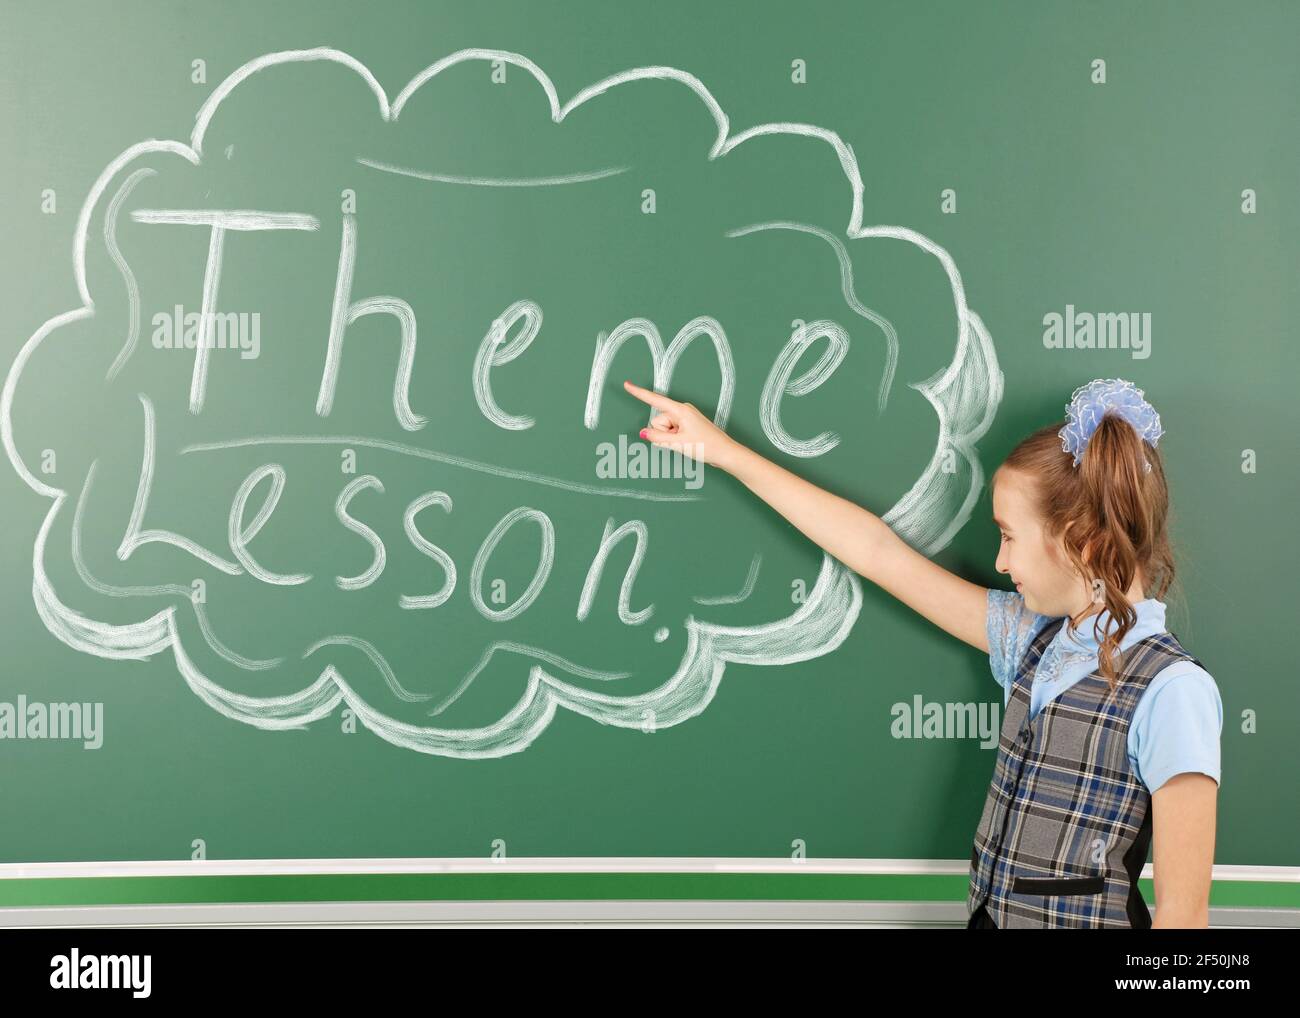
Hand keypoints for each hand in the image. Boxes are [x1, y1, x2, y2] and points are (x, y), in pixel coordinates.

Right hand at [622, 379, 742, 471]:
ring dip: (670, 437)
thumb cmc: (706, 446)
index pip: (654, 400)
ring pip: (664, 428)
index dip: (639, 393)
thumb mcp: (678, 443)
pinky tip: (688, 442)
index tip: (627, 384)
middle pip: (658, 420)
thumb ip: (658, 438)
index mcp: (680, 410)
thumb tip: (643, 433)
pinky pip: (671, 431)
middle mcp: (682, 410)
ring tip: (686, 442)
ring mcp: (685, 417)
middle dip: (664, 433)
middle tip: (681, 440)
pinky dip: (674, 438)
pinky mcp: (687, 425)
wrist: (725, 452)